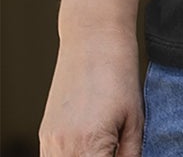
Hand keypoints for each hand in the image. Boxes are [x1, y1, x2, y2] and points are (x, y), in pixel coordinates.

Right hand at [39, 27, 142, 156]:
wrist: (93, 40)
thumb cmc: (119, 74)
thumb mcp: (135, 118)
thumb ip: (130, 153)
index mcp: (88, 147)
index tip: (121, 152)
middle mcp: (62, 149)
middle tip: (115, 145)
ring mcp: (49, 143)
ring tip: (106, 140)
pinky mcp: (44, 135)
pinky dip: (73, 156)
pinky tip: (90, 143)